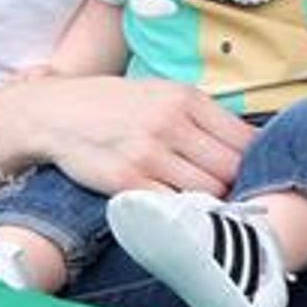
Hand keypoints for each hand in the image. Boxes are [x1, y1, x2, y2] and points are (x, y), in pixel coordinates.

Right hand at [17, 75, 253, 196]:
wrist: (54, 113)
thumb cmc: (114, 105)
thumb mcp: (161, 93)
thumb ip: (200, 116)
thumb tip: (246, 146)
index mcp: (186, 98)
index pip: (244, 139)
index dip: (251, 162)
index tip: (245, 173)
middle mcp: (171, 123)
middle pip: (230, 169)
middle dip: (231, 184)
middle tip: (221, 192)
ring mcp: (149, 154)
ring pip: (207, 192)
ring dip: (207, 202)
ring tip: (198, 202)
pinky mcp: (127, 183)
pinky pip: (173, 207)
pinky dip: (180, 213)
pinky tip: (175, 210)